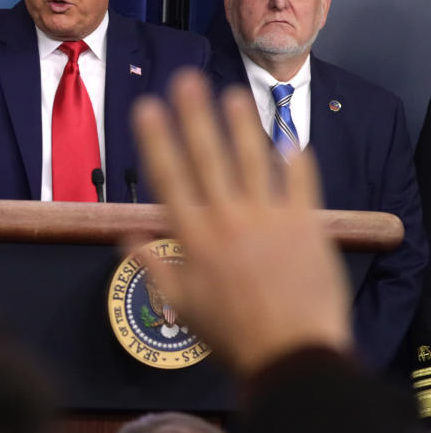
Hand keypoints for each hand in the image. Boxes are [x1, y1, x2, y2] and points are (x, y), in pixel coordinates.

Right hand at [130, 70, 351, 376]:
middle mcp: (229, 219)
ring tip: (234, 94)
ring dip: (243, 125)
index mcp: (195, 237)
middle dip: (195, 114)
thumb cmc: (232, 334)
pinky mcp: (306, 225)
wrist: (291, 353)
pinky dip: (298, 160)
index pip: (170, 176)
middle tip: (187, 79)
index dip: (157, 138)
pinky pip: (301, 183)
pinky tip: (292, 139)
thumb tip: (127, 237)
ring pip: (254, 160)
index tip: (147, 106)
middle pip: (209, 157)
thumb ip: (152, 266)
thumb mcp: (181, 305)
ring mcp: (270, 218)